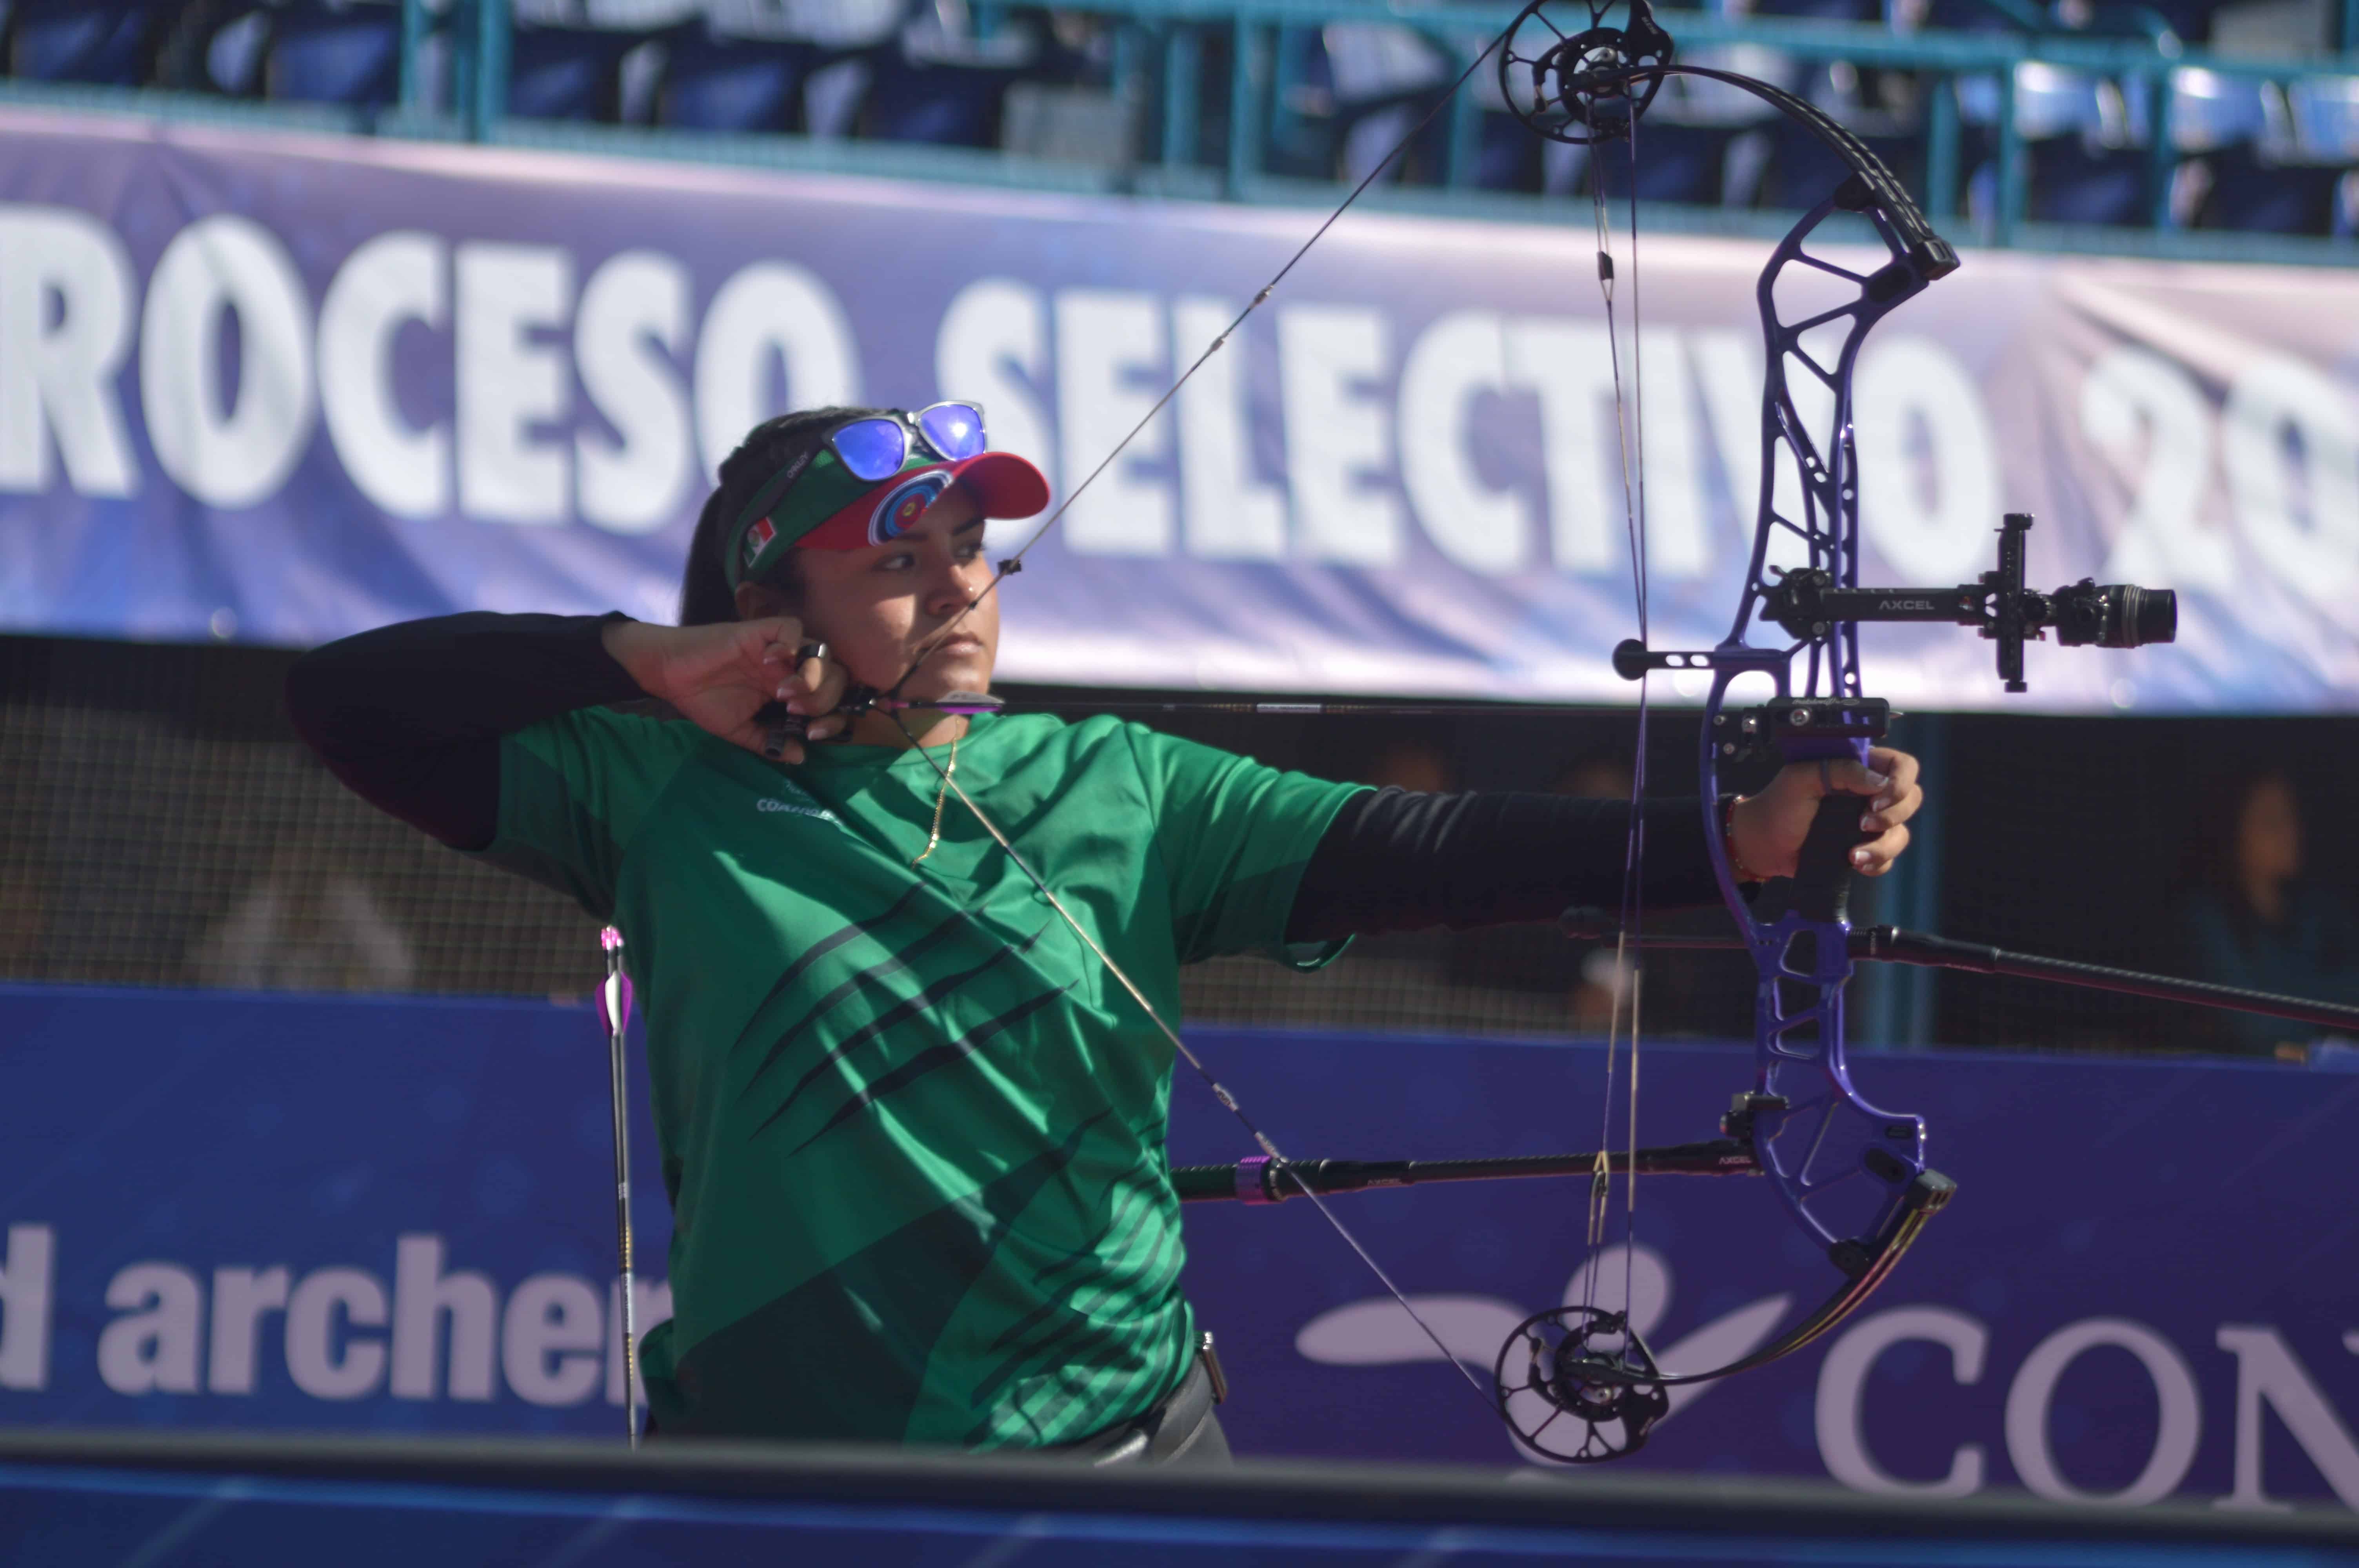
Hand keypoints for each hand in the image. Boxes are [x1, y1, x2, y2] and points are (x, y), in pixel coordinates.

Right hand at [602, 619, 851, 762]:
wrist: (671, 675)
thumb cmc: (704, 700)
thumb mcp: (739, 729)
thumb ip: (769, 741)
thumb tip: (800, 757)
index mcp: (790, 691)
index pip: (830, 699)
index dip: (833, 717)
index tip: (812, 734)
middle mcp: (790, 668)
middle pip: (834, 674)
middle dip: (825, 697)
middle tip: (796, 711)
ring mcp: (778, 648)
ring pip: (820, 651)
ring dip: (810, 675)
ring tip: (783, 692)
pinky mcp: (760, 631)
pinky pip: (791, 627)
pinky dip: (790, 643)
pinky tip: (770, 660)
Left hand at [1726, 746, 1921, 880]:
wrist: (1763, 845)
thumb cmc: (1778, 806)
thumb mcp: (1800, 779)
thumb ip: (1839, 770)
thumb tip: (1879, 782)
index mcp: (1858, 769)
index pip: (1901, 766)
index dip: (1900, 781)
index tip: (1877, 798)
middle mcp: (1869, 794)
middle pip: (1911, 798)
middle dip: (1895, 814)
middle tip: (1864, 822)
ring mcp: (1869, 823)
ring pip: (1901, 832)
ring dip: (1884, 845)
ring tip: (1854, 854)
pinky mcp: (1864, 848)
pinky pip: (1888, 858)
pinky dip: (1877, 862)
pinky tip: (1855, 863)